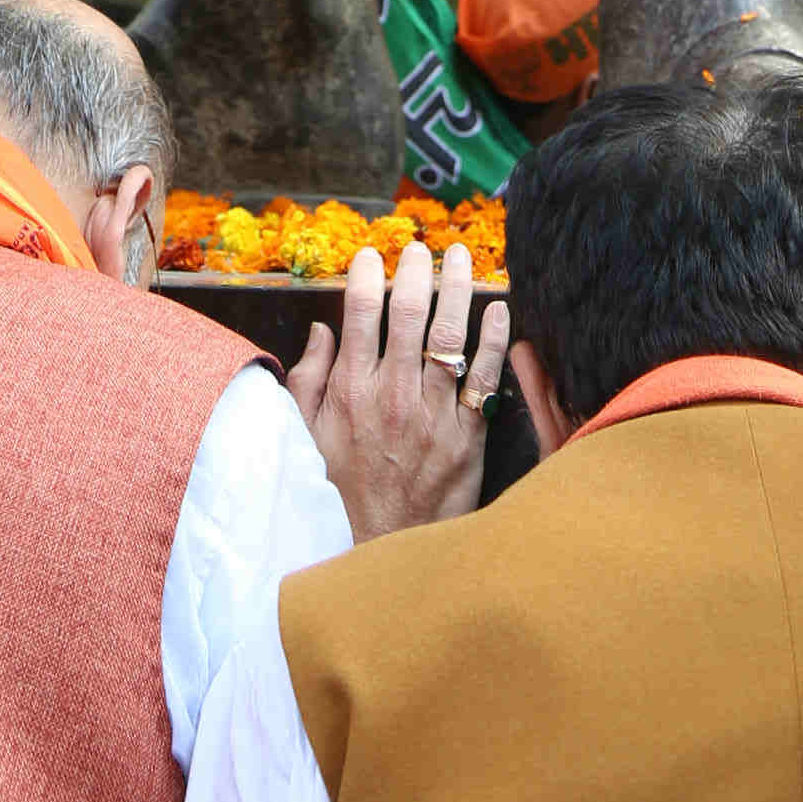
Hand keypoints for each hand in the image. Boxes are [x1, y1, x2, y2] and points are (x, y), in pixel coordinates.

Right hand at [288, 237, 510, 543]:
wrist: (380, 552)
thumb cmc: (338, 493)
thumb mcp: (304, 437)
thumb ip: (309, 380)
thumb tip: (321, 331)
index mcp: (351, 390)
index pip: (360, 313)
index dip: (367, 275)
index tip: (372, 255)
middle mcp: (393, 394)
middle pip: (409, 313)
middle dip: (416, 271)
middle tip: (420, 248)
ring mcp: (433, 413)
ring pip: (449, 336)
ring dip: (457, 289)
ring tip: (462, 258)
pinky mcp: (466, 436)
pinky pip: (484, 378)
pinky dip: (493, 340)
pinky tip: (498, 311)